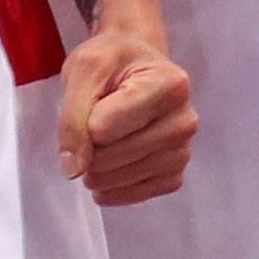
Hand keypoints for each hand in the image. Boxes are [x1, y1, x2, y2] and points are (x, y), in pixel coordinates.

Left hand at [57, 0, 197, 206]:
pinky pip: (133, 195)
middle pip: (110, 157)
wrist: (136, 68)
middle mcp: (186, 121)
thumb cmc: (113, 63)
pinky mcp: (174, 176)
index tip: (94, 98)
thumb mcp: (84, 70)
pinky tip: (109, 165)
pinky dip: (112, 186)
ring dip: (97, 168)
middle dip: (88, 146)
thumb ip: (72, 117)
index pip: (102, 128)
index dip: (83, 119)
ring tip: (103, 139)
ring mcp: (183, 152)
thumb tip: (74, 170)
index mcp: (170, 86)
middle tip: (95, 120)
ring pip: (119, 178)